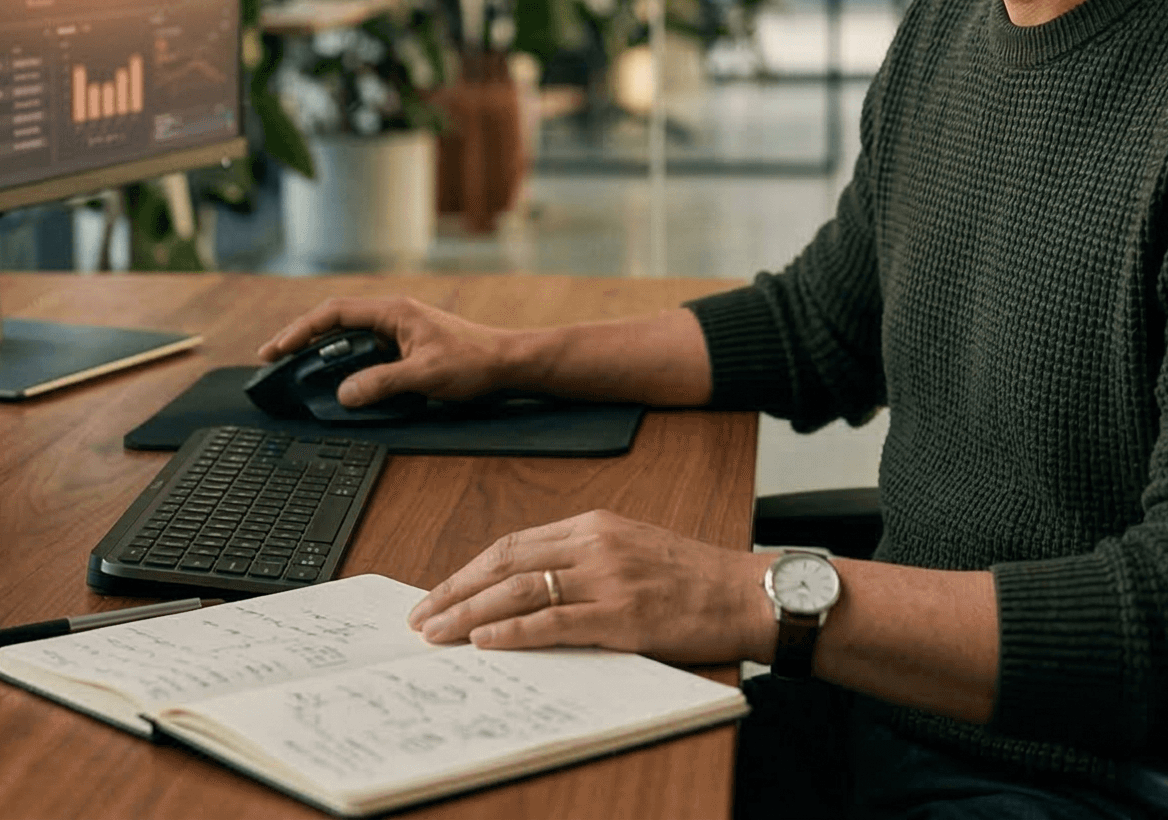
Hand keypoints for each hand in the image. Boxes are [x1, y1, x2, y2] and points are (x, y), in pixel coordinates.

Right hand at [255, 295, 525, 409]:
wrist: (508, 364)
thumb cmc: (475, 360)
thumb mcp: (425, 374)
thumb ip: (382, 383)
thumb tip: (344, 394)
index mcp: (393, 312)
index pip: (334, 314)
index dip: (300, 330)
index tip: (277, 349)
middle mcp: (392, 317)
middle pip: (335, 324)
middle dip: (302, 339)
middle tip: (274, 359)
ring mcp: (398, 333)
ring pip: (349, 340)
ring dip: (323, 354)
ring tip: (295, 370)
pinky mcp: (406, 350)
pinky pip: (365, 354)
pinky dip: (345, 366)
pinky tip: (337, 381)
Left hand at [409, 510, 772, 664]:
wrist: (746, 592)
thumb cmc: (693, 578)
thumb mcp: (632, 548)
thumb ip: (585, 558)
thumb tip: (529, 585)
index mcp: (594, 525)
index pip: (513, 543)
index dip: (470, 570)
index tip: (441, 591)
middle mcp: (595, 544)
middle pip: (505, 563)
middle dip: (455, 590)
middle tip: (421, 615)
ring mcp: (608, 578)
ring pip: (520, 591)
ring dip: (469, 613)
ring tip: (437, 632)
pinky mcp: (623, 615)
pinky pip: (554, 622)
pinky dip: (513, 632)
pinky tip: (485, 641)